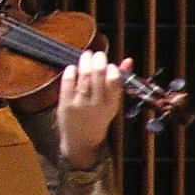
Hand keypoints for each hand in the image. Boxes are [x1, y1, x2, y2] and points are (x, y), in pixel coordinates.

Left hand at [56, 48, 129, 167]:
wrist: (81, 140)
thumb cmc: (98, 118)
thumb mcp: (112, 103)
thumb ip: (119, 81)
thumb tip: (128, 60)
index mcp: (111, 105)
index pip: (114, 81)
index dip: (112, 69)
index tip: (110, 65)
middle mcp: (96, 104)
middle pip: (98, 75)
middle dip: (98, 60)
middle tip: (97, 54)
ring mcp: (80, 104)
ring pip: (84, 76)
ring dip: (85, 62)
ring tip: (86, 55)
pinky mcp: (65, 103)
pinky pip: (68, 82)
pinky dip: (71, 71)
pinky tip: (73, 68)